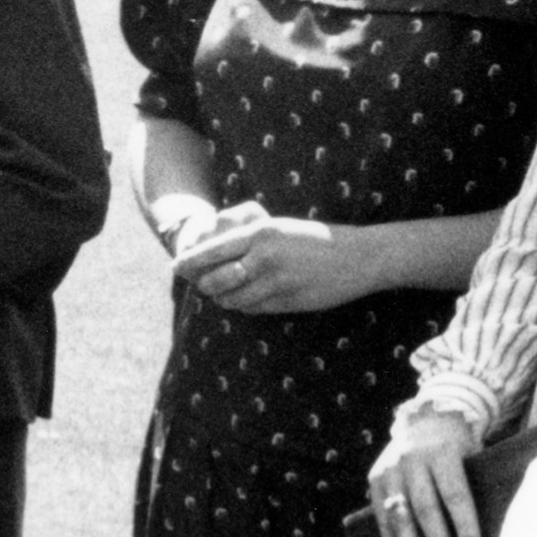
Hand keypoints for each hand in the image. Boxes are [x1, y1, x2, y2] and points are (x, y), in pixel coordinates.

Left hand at [169, 201, 359, 314]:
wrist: (359, 257)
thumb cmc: (316, 239)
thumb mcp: (280, 229)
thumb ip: (249, 241)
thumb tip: (215, 256)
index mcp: (260, 233)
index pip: (211, 251)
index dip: (189, 262)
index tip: (176, 268)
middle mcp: (265, 257)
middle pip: (215, 279)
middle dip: (203, 285)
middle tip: (200, 285)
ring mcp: (276, 282)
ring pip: (232, 298)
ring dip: (222, 299)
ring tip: (221, 295)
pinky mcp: (287, 301)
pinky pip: (253, 308)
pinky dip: (243, 306)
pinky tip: (245, 301)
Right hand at [367, 406, 485, 536]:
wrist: (424, 418)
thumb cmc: (459, 445)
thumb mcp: (472, 455)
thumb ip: (475, 486)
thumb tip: (487, 533)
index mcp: (442, 452)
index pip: (454, 494)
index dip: (464, 524)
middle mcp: (412, 460)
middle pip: (425, 509)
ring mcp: (390, 470)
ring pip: (400, 517)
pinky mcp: (375, 479)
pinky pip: (381, 519)